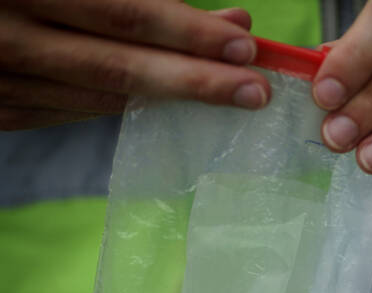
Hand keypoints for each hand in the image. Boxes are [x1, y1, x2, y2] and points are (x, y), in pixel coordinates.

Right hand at [0, 0, 270, 129]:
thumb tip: (224, 20)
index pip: (119, 12)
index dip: (185, 31)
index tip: (243, 45)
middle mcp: (2, 36)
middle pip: (116, 66)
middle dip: (194, 81)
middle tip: (255, 92)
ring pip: (99, 95)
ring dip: (168, 97)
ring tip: (225, 92)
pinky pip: (73, 110)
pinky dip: (124, 103)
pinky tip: (163, 97)